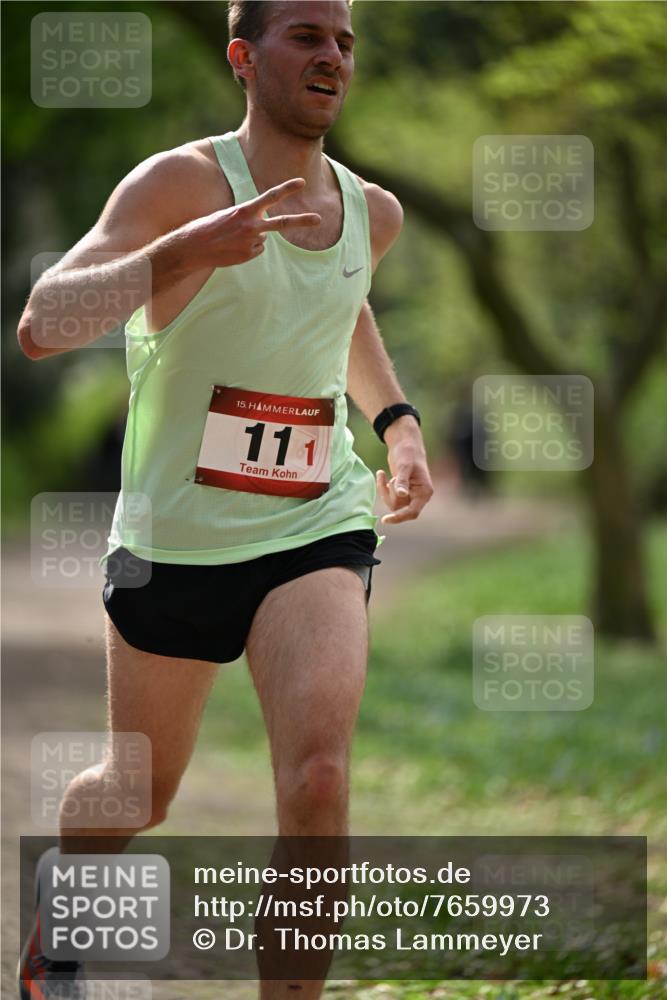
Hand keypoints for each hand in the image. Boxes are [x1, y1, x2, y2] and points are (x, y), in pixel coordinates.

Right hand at [170, 178, 320, 271]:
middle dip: (302, 220)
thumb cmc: (206, 227)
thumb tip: (264, 227)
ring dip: (252, 236)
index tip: (301, 183)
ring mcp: (251, 243)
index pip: (270, 197)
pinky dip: (247, 248)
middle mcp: (251, 226)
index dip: (287, 188)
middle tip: (319, 219)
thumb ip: (248, 216)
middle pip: (282, 223)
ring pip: (262, 237)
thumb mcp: (228, 214)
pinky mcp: (248, 256)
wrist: (192, 248)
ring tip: (231, 238)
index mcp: (244, 211)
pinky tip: (232, 247)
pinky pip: (256, 249)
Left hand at [376, 425, 433, 524]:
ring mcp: (410, 494)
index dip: (399, 517)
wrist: (404, 443)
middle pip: (400, 508)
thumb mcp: (404, 466)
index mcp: (424, 492)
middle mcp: (419, 496)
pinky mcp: (402, 491)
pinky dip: (383, 487)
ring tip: (382, 474)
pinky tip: (381, 474)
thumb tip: (402, 495)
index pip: (412, 512)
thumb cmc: (407, 452)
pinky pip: (389, 497)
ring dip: (384, 491)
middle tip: (385, 479)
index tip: (385, 519)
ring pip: (393, 504)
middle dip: (389, 495)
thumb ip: (403, 481)